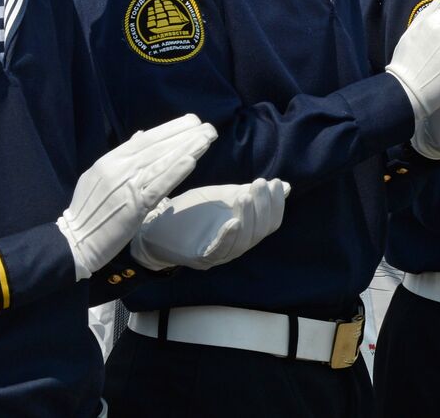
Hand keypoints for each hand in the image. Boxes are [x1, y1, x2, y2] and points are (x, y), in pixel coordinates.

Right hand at [57, 114, 215, 279]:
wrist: (75, 240)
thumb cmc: (89, 210)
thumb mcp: (100, 176)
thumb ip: (122, 156)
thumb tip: (141, 135)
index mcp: (110, 160)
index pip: (146, 140)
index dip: (169, 129)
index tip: (191, 121)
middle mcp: (119, 169)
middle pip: (157, 148)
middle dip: (185, 136)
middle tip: (208, 126)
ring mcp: (127, 187)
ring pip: (162, 163)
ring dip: (188, 149)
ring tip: (207, 137)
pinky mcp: (135, 206)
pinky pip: (159, 186)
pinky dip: (175, 172)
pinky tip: (192, 161)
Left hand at [132, 178, 288, 270]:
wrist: (155, 225)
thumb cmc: (192, 213)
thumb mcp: (224, 198)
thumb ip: (251, 193)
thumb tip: (284, 186)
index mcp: (244, 232)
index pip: (270, 224)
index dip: (276, 205)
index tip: (274, 182)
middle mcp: (235, 246)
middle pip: (259, 232)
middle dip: (263, 207)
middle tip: (259, 184)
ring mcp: (218, 254)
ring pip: (243, 242)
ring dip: (247, 218)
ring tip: (245, 195)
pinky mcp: (199, 257)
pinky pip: (218, 251)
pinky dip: (228, 237)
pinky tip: (233, 221)